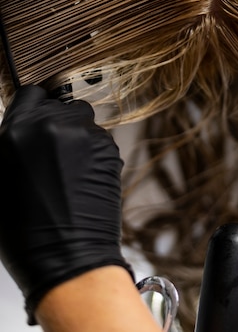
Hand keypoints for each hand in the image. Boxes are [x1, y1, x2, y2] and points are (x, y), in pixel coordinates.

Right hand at [0, 85, 132, 323]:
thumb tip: (19, 133)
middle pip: (58, 105)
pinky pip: (99, 139)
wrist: (69, 260)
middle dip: (55, 123)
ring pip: (82, 120)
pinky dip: (93, 152)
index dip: (32, 108)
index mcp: (17, 131)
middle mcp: (52, 125)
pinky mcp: (109, 148)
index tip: (35, 120)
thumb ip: (10, 146)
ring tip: (69, 168)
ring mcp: (85, 135)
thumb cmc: (27, 233)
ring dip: (76, 135)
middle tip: (52, 153)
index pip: (29, 94)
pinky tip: (84, 177)